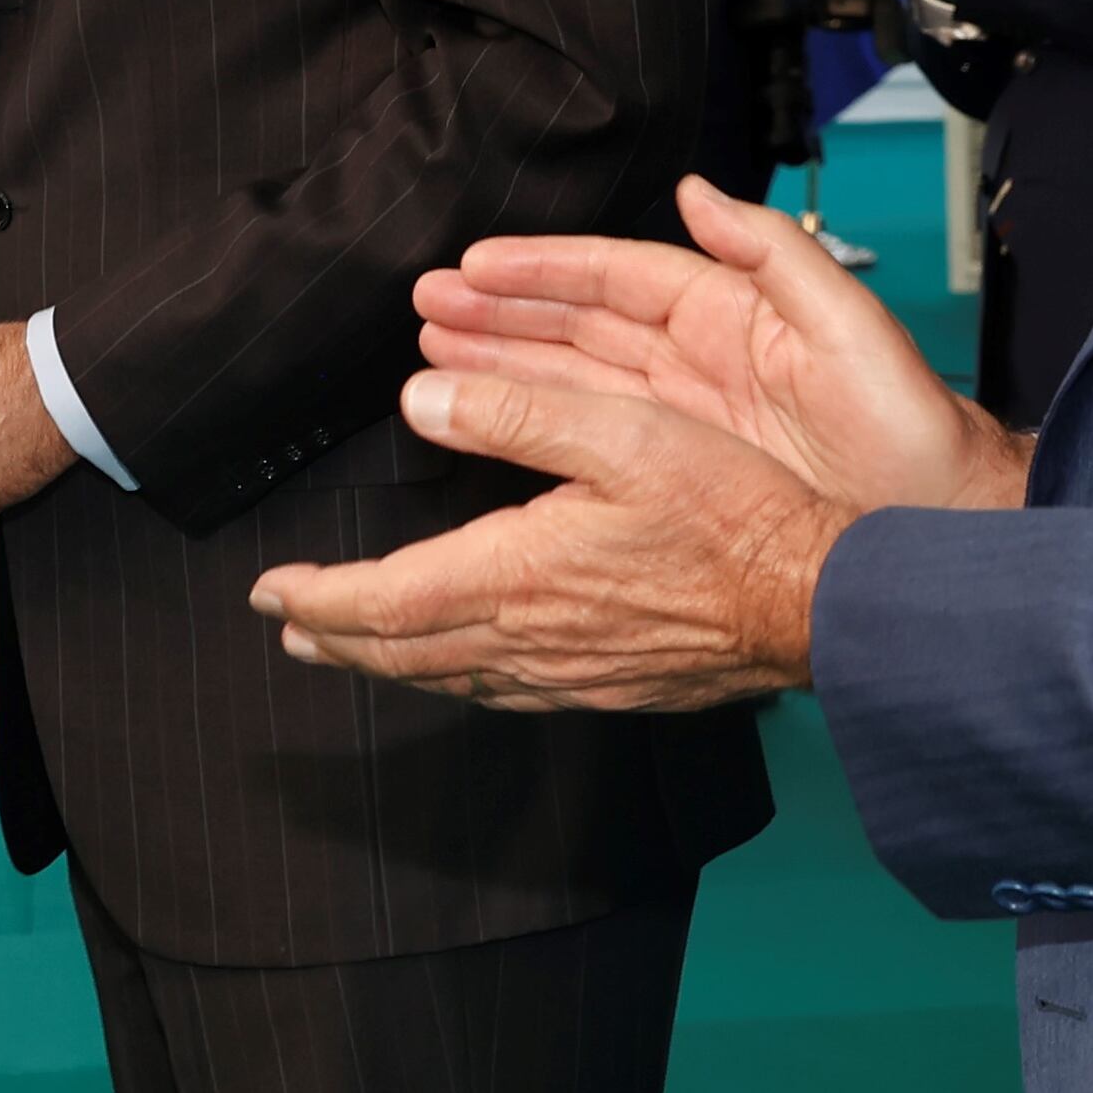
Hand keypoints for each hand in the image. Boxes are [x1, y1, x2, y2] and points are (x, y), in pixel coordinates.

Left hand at [254, 367, 848, 710]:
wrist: (821, 602)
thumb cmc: (734, 515)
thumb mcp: (625, 433)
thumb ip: (518, 415)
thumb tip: (421, 402)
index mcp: (519, 576)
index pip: (386, 602)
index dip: (320, 599)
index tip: (271, 591)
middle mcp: (533, 640)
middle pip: (404, 652)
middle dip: (335, 637)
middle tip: (287, 623)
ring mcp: (571, 674)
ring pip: (451, 678)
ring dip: (387, 661)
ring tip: (347, 646)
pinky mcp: (608, 686)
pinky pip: (505, 691)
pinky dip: (456, 677)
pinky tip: (460, 664)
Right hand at [418, 181, 1024, 520]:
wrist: (937, 526)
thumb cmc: (910, 428)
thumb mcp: (849, 324)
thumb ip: (776, 250)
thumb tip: (702, 192)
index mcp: (729, 314)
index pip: (615, 276)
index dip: (543, 267)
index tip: (477, 265)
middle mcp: (696, 361)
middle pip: (576, 325)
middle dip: (499, 311)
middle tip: (426, 305)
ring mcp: (686, 419)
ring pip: (572, 380)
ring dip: (502, 363)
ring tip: (433, 351)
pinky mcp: (685, 475)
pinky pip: (593, 442)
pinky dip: (538, 428)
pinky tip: (491, 425)